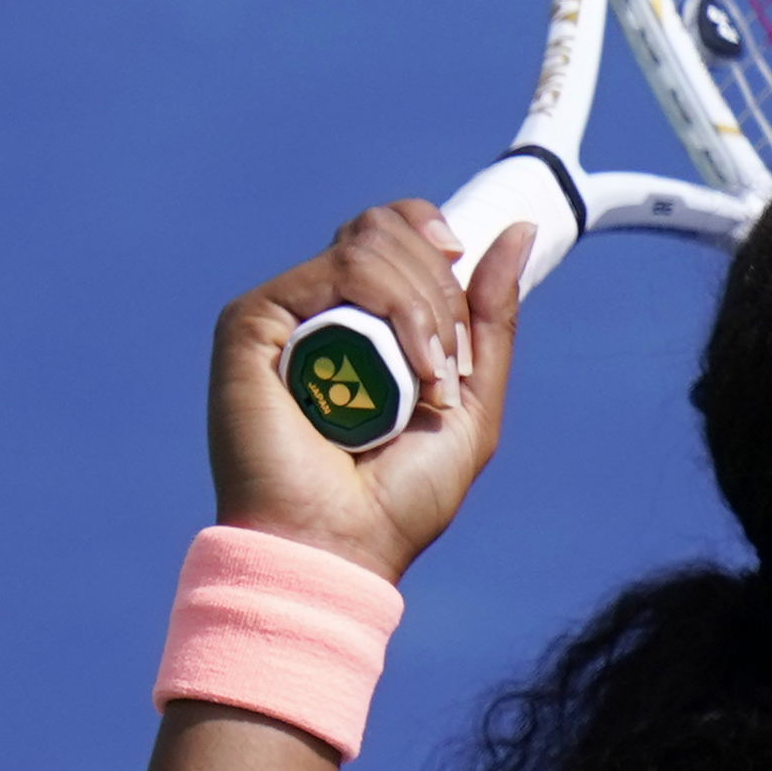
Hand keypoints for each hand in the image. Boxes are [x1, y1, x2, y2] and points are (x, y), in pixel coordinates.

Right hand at [204, 204, 530, 581]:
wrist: (340, 543)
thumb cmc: (399, 496)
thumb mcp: (471, 404)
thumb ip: (491, 320)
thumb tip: (519, 231)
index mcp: (359, 320)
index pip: (394, 230)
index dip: (436, 241)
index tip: (462, 284)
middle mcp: (316, 309)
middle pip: (385, 226)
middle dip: (441, 287)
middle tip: (444, 367)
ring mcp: (283, 312)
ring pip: (369, 242)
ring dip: (424, 308)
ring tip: (428, 382)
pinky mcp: (252, 321)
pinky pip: (339, 269)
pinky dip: (394, 308)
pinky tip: (409, 370)